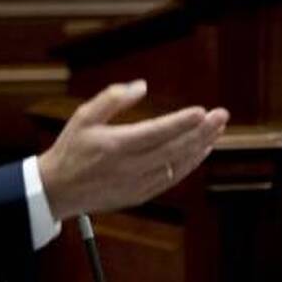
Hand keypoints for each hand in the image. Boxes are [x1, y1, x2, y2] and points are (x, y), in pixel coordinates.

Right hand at [36, 80, 228, 220]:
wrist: (58, 190)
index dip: (181, 123)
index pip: (156, 132)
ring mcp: (136, 184)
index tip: (202, 111)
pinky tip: (200, 151)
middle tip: (222, 115)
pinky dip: (188, 165)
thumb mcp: (84, 116)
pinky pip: (171, 179)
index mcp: (116, 145)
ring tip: (218, 131)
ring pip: (177, 166)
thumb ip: (113, 98)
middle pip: (174, 149)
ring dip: (200, 147)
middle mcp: (129, 167)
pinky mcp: (139, 195)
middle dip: (202, 132)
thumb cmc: (71, 148)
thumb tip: (142, 86)